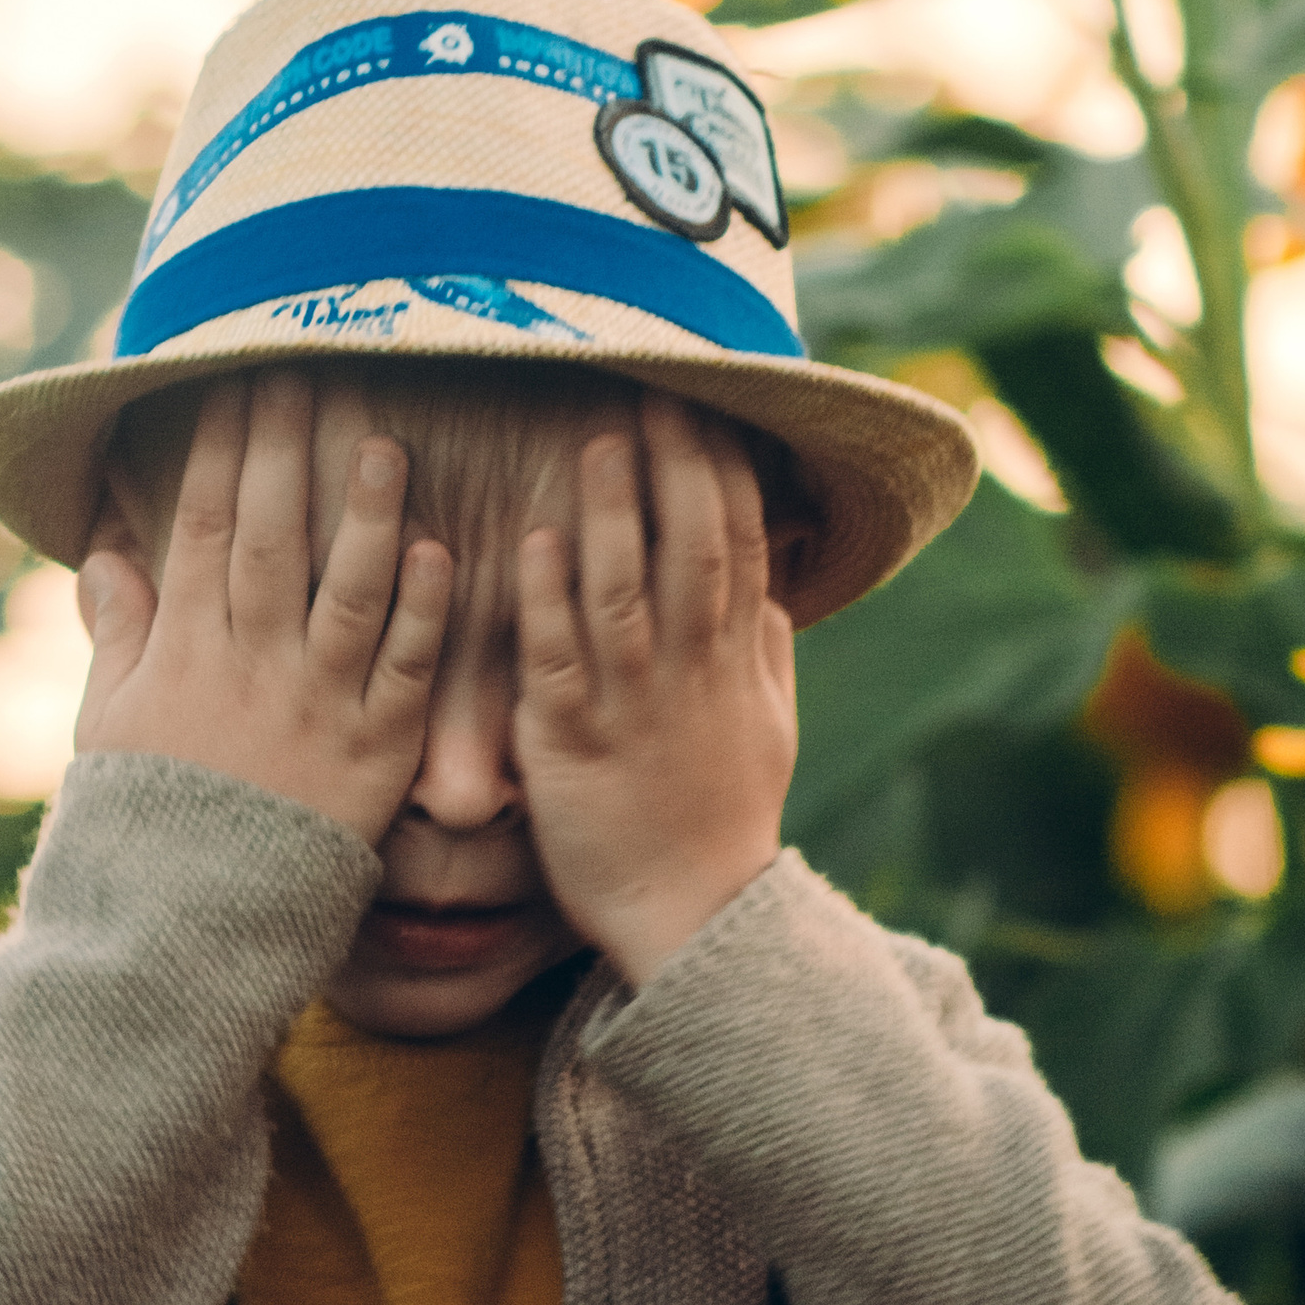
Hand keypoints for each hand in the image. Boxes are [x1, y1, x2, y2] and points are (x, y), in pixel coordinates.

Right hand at [73, 371, 453, 845]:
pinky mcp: (374, 753)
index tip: (236, 386)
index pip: (199, 528)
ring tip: (387, 446)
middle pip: (268, 538)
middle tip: (308, 374)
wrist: (190, 921)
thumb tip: (104, 556)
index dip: (217, 451)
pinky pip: (402, 672)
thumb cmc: (150, 821)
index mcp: (184, 652)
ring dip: (368, 516)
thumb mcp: (112, 725)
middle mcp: (250, 666)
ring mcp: (315, 707)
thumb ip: (119, 634)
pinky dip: (420, 614)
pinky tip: (438, 555)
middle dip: (285, 452)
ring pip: (346, 592)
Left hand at [514, 397, 796, 987]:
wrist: (694, 920)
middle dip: (676, 462)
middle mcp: (692, 670)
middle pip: (692, 545)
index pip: (741, 540)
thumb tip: (771, 587)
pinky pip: (559, 660)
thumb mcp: (767, 728)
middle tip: (655, 384)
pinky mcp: (573, 744)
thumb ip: (766, 650)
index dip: (726, 467)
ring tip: (594, 441)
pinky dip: (547, 599)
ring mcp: (633, 705)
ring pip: (626, 590)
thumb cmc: (722, 821)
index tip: (711, 401)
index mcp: (736, 659)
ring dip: (611, 513)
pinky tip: (533, 543)